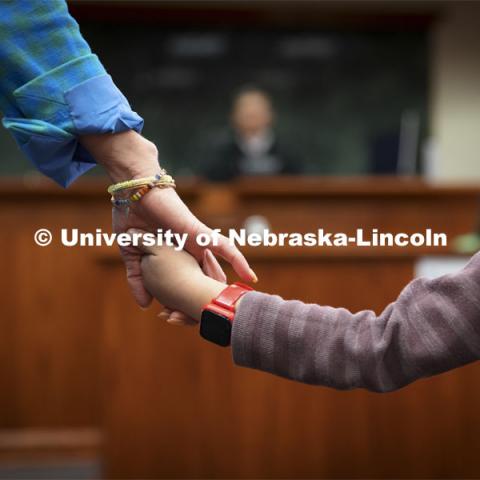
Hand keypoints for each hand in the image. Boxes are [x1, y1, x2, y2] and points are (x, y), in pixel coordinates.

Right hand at [80, 131, 255, 313]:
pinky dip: (239, 261)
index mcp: (175, 261)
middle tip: (207, 324)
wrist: (134, 194)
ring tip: (236, 311)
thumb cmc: (133, 220)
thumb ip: (137, 279)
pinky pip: (226, 248)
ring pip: (217, 273)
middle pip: (204, 284)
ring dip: (223, 293)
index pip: (186, 287)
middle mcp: (190, 255)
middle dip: (204, 304)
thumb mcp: (132, 256)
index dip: (185, 305)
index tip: (180, 321)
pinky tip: (251, 278)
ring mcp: (198, 245)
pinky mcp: (201, 234)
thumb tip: (145, 306)